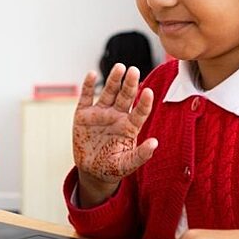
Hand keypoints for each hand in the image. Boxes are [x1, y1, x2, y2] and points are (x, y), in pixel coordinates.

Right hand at [73, 64, 156, 206]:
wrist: (91, 170)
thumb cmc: (113, 167)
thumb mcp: (127, 164)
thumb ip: (140, 155)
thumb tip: (155, 144)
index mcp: (129, 127)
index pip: (140, 111)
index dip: (144, 102)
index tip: (149, 92)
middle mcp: (117, 116)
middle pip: (125, 96)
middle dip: (130, 84)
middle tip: (134, 71)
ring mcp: (101, 113)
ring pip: (109, 92)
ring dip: (114, 80)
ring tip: (120, 67)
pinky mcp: (84, 115)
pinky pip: (86, 97)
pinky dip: (88, 85)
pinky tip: (91, 74)